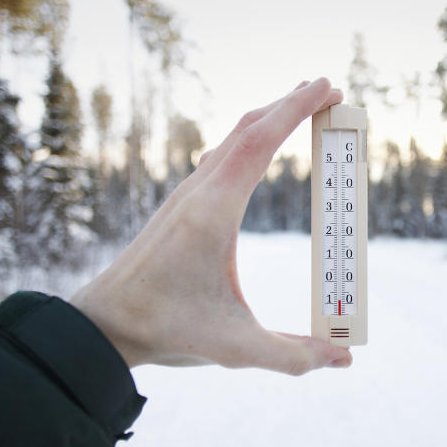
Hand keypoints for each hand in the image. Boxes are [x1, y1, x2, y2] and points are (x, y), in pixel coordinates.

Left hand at [70, 78, 352, 373]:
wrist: (102, 325)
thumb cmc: (165, 330)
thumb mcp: (234, 348)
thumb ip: (293, 355)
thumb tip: (344, 360)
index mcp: (213, 212)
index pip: (259, 142)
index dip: (295, 109)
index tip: (328, 87)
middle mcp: (197, 193)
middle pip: (247, 129)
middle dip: (290, 104)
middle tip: (330, 91)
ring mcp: (185, 196)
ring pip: (231, 139)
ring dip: (268, 118)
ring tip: (301, 108)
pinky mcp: (180, 206)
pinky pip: (221, 156)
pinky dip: (249, 138)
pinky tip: (257, 149)